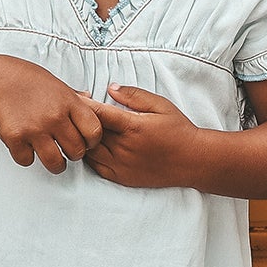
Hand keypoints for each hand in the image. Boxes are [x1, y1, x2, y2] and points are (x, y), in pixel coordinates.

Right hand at [0, 56, 103, 172]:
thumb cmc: (25, 79)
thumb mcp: (55, 83)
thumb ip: (74, 96)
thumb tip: (91, 99)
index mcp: (69, 102)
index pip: (94, 132)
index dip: (92, 141)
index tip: (84, 141)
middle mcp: (55, 116)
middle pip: (77, 151)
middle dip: (73, 154)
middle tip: (65, 149)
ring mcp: (35, 128)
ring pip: (56, 163)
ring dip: (55, 163)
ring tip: (51, 157)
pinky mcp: (15, 137)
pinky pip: (27, 160)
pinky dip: (26, 157)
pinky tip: (25, 146)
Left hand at [84, 84, 202, 188]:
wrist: (193, 161)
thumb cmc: (178, 130)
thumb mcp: (160, 105)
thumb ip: (134, 95)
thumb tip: (111, 88)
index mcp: (132, 127)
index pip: (97, 113)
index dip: (84, 104)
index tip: (78, 97)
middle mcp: (124, 148)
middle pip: (89, 132)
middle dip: (79, 119)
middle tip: (74, 110)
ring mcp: (121, 165)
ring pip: (88, 151)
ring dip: (82, 139)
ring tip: (81, 128)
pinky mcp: (122, 177)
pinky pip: (95, 167)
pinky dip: (89, 156)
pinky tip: (91, 146)